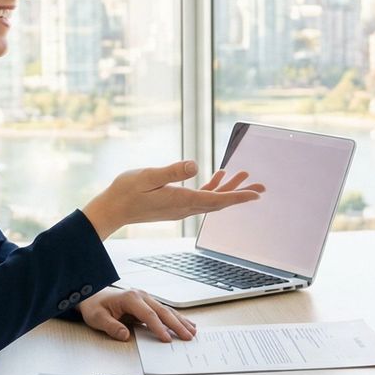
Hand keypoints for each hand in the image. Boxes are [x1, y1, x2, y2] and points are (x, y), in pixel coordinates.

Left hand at [78, 287, 196, 343]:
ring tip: (192, 331)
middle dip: (176, 325)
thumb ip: (111, 326)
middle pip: (163, 312)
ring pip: (167, 310)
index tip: (167, 339)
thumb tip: (125, 335)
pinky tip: (186, 323)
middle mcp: (141, 296)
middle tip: (187, 336)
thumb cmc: (96, 306)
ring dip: (180, 321)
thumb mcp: (97, 318)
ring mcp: (146, 299)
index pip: (148, 315)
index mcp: (130, 298)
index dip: (158, 327)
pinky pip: (164, 311)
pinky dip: (176, 318)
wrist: (94, 295)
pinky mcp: (148, 304)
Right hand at [81, 160, 264, 238]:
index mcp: (181, 201)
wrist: (112, 209)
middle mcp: (185, 208)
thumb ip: (172, 171)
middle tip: (262, 187)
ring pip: (212, 199)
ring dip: (229, 189)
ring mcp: (180, 208)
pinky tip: (218, 175)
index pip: (216, 199)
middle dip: (241, 193)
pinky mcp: (175, 205)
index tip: (257, 195)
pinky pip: (200, 197)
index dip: (238, 196)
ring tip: (244, 176)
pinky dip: (212, 188)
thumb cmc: (126, 191)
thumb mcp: (148, 176)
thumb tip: (195, 165)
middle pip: (220, 202)